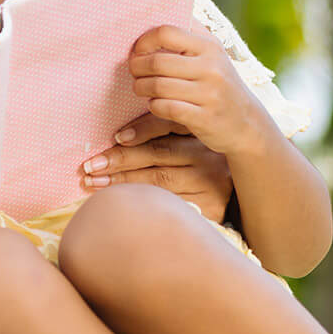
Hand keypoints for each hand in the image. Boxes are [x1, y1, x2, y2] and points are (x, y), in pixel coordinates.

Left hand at [81, 112, 233, 222]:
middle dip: (120, 159)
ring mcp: (209, 183)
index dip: (140, 130)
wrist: (243, 191)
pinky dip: (140, 203)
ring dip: (122, 181)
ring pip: (159, 181)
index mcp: (199, 133)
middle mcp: (207, 156)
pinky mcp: (209, 207)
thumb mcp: (186, 144)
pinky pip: (167, 205)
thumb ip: (160, 136)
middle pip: (158, 154)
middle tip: (90, 166)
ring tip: (93, 183)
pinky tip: (119, 203)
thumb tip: (116, 135)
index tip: (115, 137)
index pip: (168, 126)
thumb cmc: (199, 167)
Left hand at [123, 24, 276, 158]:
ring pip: (158, 86)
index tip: (139, 51)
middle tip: (134, 72)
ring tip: (140, 88)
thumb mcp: (213, 57)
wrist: (248, 124)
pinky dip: (154, 105)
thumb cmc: (220, 86)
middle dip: (137, 67)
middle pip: (157, 61)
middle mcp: (211, 67)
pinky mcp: (204, 118)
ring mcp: (209, 93)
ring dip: (141, 87)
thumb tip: (156, 18)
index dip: (144, 41)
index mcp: (210, 47)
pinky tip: (155, 104)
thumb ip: (189, 38)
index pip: (166, 32)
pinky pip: (165, 108)